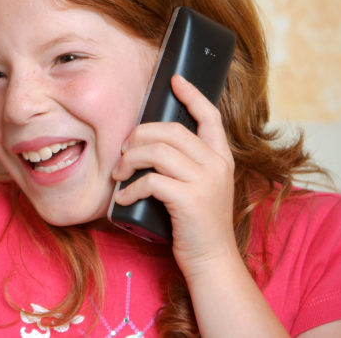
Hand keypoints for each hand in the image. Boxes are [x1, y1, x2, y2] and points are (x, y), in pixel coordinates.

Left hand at [112, 74, 238, 277]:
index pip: (210, 116)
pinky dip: (131, 188)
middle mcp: (216, 165)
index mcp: (220, 158)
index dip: (192, 95)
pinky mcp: (190, 200)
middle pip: (170, 130)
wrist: (211, 260)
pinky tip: (123, 197)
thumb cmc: (196, 222)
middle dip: (138, 137)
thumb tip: (149, 143)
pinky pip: (151, 181)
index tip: (175, 80)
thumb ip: (186, 163)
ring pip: (157, 151)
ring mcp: (205, 181)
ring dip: (129, 160)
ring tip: (119, 175)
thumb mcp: (199, 186)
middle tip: (122, 153)